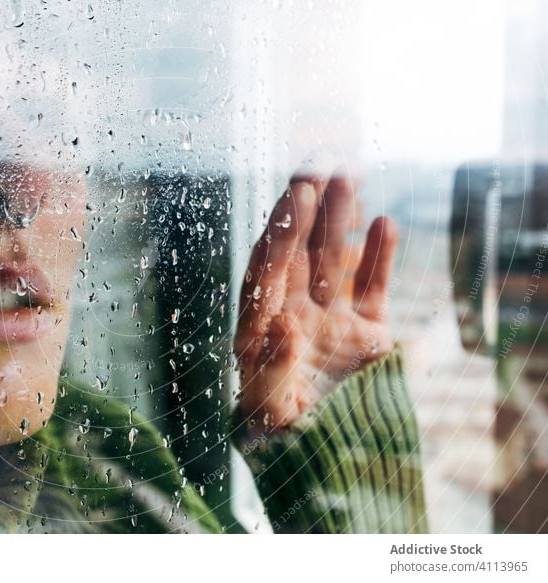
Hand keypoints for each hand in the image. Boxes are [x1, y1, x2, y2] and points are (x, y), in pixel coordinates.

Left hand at [234, 165, 398, 433]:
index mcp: (260, 321)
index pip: (268, 266)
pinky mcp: (365, 331)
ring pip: (336, 259)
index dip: (282, 231)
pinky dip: (379, 258)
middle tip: (318, 166)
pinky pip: (372, 287)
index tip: (296, 197)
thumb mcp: (266, 406)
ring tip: (351, 176)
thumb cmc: (277, 428)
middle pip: (300, 251)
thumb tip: (284, 323)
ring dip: (342, 221)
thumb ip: (272, 367)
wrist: (316, 450)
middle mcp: (293, 309)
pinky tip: (386, 225)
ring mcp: (330, 316)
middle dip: (308, 212)